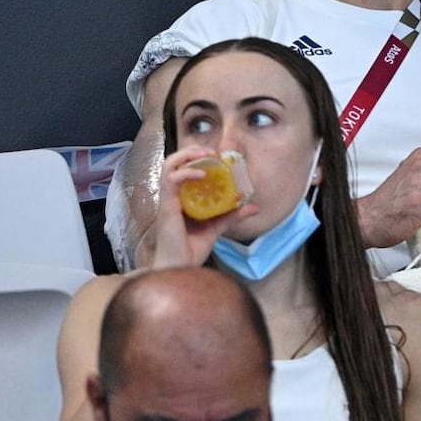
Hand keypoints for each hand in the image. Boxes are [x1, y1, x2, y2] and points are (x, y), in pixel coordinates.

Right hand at [153, 147, 259, 267]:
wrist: (181, 269)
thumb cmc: (192, 250)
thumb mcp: (217, 227)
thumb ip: (232, 215)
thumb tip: (254, 206)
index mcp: (182, 197)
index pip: (184, 168)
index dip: (199, 157)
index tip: (219, 156)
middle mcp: (173, 195)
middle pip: (174, 162)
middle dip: (193, 151)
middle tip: (213, 152)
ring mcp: (168, 200)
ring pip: (169, 165)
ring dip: (188, 156)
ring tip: (207, 155)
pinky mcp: (166, 206)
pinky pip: (171, 180)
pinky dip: (187, 172)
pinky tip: (202, 174)